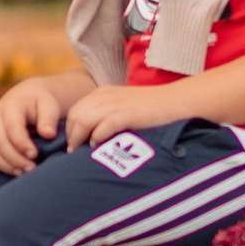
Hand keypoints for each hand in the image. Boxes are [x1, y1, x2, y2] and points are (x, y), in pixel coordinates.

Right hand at [0, 76, 75, 173]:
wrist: (26, 98)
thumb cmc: (40, 104)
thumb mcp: (49, 105)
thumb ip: (49, 118)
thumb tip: (48, 134)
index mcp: (11, 106)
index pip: (12, 127)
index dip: (22, 143)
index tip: (34, 154)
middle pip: (0, 142)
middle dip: (15, 159)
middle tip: (32, 169)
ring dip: (4, 164)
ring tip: (21, 172)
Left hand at [60, 82, 176, 149]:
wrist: (175, 101)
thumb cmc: (150, 108)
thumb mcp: (122, 105)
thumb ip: (107, 114)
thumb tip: (92, 136)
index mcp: (102, 93)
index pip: (75, 110)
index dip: (70, 128)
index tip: (72, 143)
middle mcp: (105, 96)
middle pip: (75, 115)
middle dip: (71, 135)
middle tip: (72, 151)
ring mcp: (115, 104)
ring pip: (84, 120)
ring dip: (78, 138)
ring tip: (79, 152)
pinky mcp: (127, 114)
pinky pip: (103, 126)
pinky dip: (96, 137)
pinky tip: (96, 146)